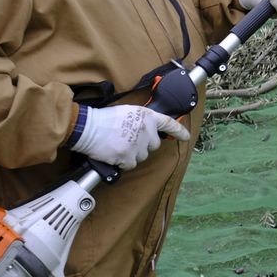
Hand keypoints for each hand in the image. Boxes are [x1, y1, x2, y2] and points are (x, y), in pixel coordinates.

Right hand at [70, 104, 188, 169]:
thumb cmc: (106, 118)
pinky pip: (131, 165)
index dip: (179, 131)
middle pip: (154, 145)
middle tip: (129, 140)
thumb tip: (148, 129)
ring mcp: (138, 145)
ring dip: (133, 154)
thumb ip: (143, 120)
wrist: (89, 127)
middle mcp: (146, 130)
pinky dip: (124, 162)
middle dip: (144, 145)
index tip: (186, 137)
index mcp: (148, 117)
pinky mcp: (128, 157)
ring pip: (142, 156)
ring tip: (120, 145)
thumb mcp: (130, 111)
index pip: (169, 124)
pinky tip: (115, 153)